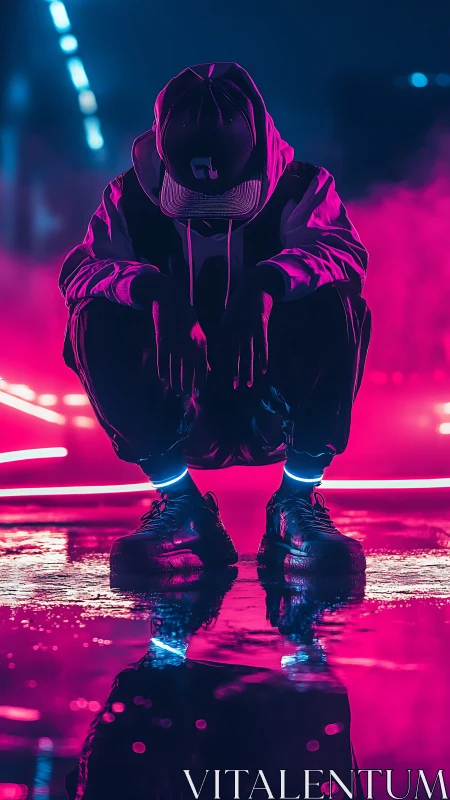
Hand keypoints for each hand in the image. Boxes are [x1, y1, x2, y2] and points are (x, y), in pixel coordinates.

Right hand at [132, 272, 208, 394]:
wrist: (169, 297)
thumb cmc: (185, 317)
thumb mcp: (198, 332)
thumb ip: (202, 352)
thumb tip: (206, 370)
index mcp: (201, 341)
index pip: (202, 366)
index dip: (199, 380)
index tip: (197, 390)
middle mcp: (189, 343)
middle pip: (188, 370)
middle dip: (187, 384)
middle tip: (185, 395)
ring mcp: (175, 342)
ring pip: (175, 368)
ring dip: (175, 381)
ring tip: (175, 390)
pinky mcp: (162, 340)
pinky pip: (162, 361)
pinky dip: (162, 371)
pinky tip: (163, 379)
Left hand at [221, 281, 272, 388]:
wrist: (255, 284)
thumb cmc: (241, 302)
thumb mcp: (228, 315)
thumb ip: (226, 332)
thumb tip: (222, 349)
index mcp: (224, 328)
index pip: (222, 352)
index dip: (222, 366)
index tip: (222, 380)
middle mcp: (235, 329)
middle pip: (235, 356)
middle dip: (235, 373)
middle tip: (235, 388)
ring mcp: (248, 328)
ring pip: (248, 355)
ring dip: (248, 371)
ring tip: (248, 384)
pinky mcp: (261, 325)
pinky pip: (262, 346)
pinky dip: (263, 359)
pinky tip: (263, 370)